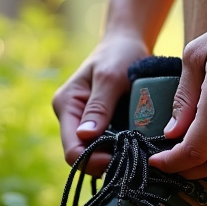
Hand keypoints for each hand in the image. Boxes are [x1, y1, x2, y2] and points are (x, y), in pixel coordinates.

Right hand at [52, 33, 149, 173]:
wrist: (128, 43)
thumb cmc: (119, 54)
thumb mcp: (110, 77)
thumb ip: (99, 106)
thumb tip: (86, 136)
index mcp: (67, 106)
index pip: (72, 150)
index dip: (93, 161)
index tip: (121, 159)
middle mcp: (72, 118)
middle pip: (83, 156)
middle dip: (106, 162)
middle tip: (135, 159)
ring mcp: (86, 123)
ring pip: (97, 154)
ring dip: (116, 158)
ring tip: (139, 154)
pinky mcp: (101, 125)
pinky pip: (109, 146)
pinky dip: (122, 150)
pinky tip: (139, 148)